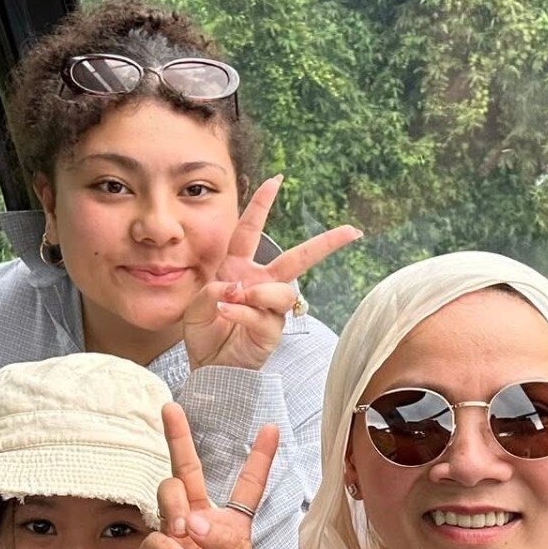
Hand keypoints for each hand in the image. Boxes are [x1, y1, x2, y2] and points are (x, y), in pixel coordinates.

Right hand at [137, 405, 277, 548]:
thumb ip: (227, 545)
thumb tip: (197, 519)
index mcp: (230, 529)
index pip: (246, 487)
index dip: (258, 458)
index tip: (270, 428)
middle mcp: (200, 525)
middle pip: (190, 473)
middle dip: (179, 439)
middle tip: (170, 409)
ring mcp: (173, 537)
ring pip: (170, 495)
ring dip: (178, 505)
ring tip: (186, 533)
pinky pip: (157, 535)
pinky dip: (168, 545)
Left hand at [183, 175, 359, 370]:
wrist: (208, 368)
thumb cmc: (204, 333)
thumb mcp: (196, 305)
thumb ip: (211, 290)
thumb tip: (236, 286)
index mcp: (239, 269)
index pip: (250, 231)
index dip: (262, 205)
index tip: (276, 180)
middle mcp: (260, 284)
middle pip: (298, 259)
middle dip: (326, 243)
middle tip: (351, 231)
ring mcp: (269, 309)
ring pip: (282, 291)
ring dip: (258, 292)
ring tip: (232, 299)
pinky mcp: (271, 332)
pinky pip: (263, 316)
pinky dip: (243, 312)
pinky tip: (227, 312)